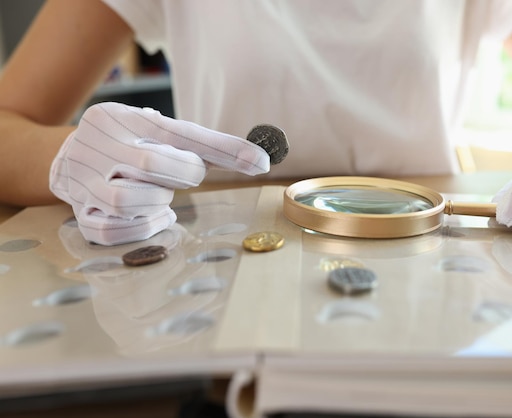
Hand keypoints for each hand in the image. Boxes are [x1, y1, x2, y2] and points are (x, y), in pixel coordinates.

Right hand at [49, 102, 268, 245]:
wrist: (65, 157)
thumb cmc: (128, 143)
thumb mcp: (157, 131)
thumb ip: (201, 146)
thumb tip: (257, 159)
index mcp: (120, 118)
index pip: (181, 133)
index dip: (223, 149)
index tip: (261, 162)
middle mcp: (97, 146)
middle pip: (151, 162)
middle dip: (182, 173)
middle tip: (187, 174)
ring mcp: (84, 182)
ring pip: (126, 200)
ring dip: (156, 202)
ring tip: (162, 196)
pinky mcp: (79, 213)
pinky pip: (108, 231)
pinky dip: (140, 229)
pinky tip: (154, 216)